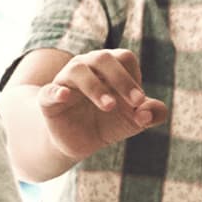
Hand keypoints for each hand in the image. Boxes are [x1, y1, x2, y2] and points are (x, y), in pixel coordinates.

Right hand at [36, 48, 166, 159]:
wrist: (80, 143)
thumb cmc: (109, 122)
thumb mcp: (134, 121)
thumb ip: (152, 114)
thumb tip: (148, 114)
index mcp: (109, 67)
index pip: (124, 58)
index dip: (134, 78)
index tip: (139, 102)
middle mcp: (87, 66)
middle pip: (103, 58)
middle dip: (121, 79)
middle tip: (135, 103)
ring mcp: (66, 81)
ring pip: (78, 70)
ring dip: (95, 87)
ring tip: (109, 106)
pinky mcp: (48, 100)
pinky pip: (50, 91)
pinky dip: (57, 92)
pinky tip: (65, 96)